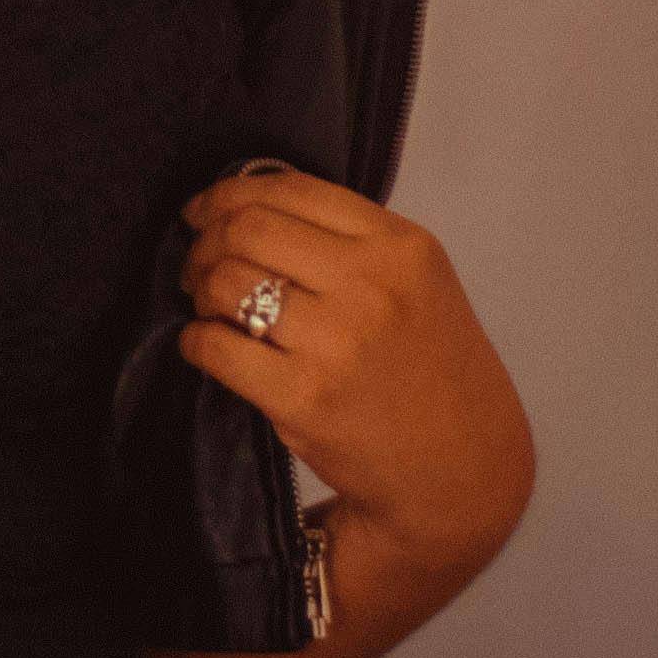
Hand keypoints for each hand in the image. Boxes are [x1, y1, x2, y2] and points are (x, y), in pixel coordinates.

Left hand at [176, 164, 535, 583]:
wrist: (462, 469)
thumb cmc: (430, 371)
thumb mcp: (417, 283)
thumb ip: (349, 241)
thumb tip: (248, 208)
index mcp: (401, 246)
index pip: (291, 188)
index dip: (230, 193)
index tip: (206, 210)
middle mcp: (372, 286)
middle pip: (249, 228)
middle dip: (206, 240)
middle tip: (197, 264)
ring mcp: (337, 343)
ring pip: (226, 281)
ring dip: (200, 290)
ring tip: (209, 308)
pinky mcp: (303, 398)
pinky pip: (215, 347)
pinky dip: (195, 341)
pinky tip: (206, 347)